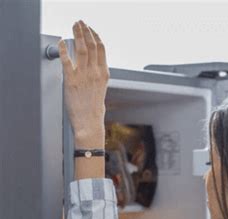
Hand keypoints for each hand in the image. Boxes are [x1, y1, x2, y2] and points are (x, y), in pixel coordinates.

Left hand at [58, 20, 108, 146]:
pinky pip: (66, 59)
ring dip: (77, 34)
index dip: (95, 36)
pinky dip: (63, 48)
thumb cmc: (94, 111)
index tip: (90, 30)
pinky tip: (61, 42)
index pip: (101, 49)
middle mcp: (95, 73)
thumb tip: (93, 72)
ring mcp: (84, 75)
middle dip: (85, 31)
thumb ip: (97, 79)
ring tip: (74, 26)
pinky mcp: (71, 80)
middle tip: (80, 23)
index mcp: (104, 74)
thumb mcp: (101, 91)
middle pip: (92, 45)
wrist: (90, 123)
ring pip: (81, 48)